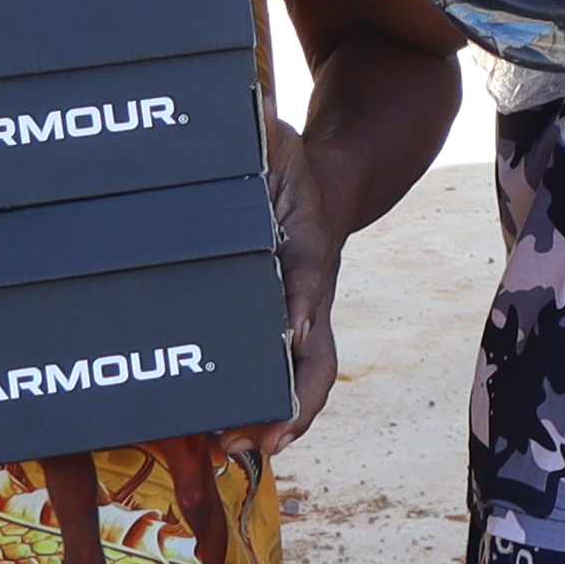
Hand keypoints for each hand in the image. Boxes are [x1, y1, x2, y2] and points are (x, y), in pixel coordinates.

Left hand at [266, 117, 346, 445]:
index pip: (310, 281)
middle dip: (293, 401)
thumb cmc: (297, 165)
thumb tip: (254, 111)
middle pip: (317, 359)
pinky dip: (265, 416)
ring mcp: (305, 321)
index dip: (302, 306)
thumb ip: (266, 134)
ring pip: (305, 381)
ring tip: (237, 452)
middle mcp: (313, 297)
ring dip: (278, 421)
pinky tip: (227, 443)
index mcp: (310, 250)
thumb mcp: (281, 141)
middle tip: (261, 437)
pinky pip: (284, 382)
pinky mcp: (288, 335)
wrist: (337, 187)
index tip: (290, 330)